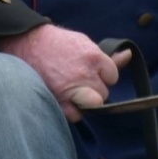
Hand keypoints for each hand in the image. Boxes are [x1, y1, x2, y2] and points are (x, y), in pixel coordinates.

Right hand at [0, 25, 131, 121]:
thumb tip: (129, 55)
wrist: (28, 43)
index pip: (112, 76)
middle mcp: (85, 74)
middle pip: (104, 93)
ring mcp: (71, 89)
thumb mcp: (85, 43)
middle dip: (96, 89)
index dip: (104, 74)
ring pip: (93, 105)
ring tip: (74, 90)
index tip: (92, 71)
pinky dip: (73, 110)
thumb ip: (108, 56)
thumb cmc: (58, 44)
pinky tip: (66, 99)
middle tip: (82, 81)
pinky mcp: (59, 100)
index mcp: (94, 57)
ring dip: (86, 101)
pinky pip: (76, 115)